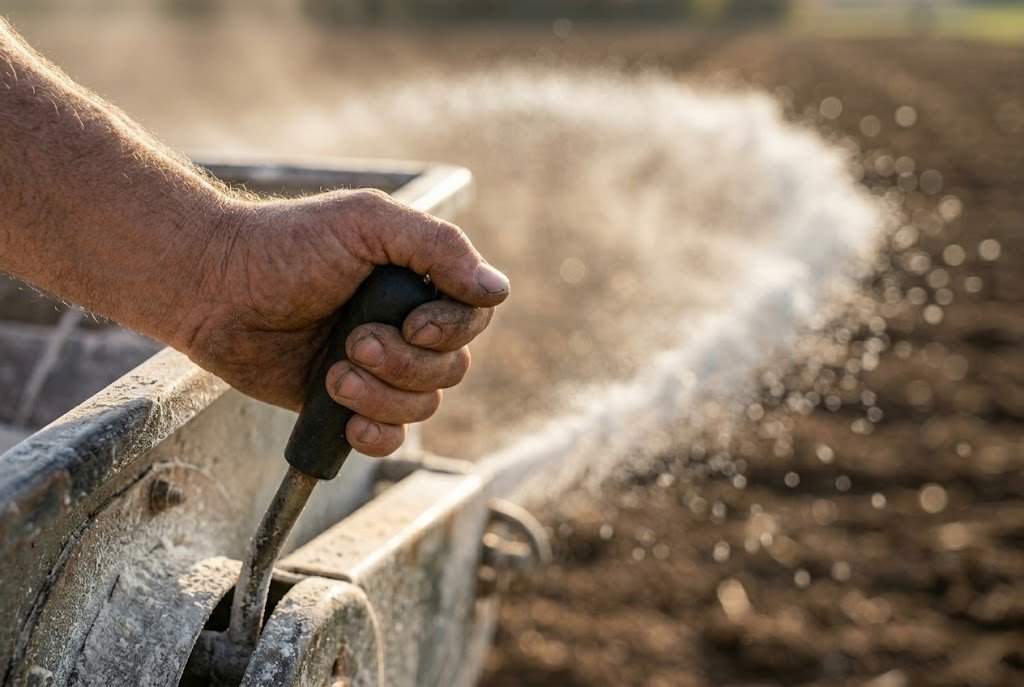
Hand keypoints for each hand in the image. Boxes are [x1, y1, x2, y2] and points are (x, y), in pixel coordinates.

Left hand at [182, 188, 508, 456]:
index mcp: (418, 280)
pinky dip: (378, 434)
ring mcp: (379, 368)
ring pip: (423, 405)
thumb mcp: (366, 222)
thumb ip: (437, 246)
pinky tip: (349, 419)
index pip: (472, 317)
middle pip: (453, 367)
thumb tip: (497, 290)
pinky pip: (391, 437)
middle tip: (353, 341)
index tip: (411, 324)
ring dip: (382, 396)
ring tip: (333, 374)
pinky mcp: (348, 403)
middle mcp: (406, 325)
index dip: (450, 330)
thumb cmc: (286, 245)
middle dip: (405, 364)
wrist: (214, 288)